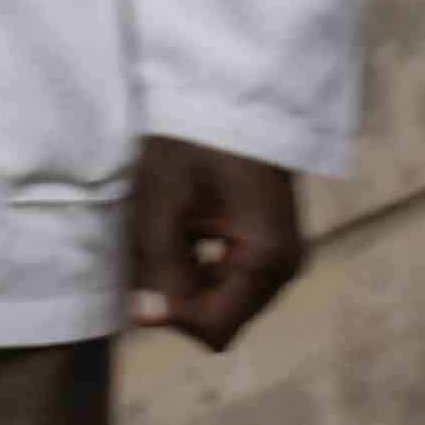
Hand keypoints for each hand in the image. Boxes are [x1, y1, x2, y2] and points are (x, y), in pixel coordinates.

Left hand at [125, 135, 302, 349]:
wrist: (231, 96)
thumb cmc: (194, 142)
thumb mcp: (166, 200)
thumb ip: (159, 263)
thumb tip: (147, 320)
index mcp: (266, 260)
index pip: (215, 328)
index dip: (172, 315)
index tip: (142, 278)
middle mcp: (282, 268)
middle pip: (219, 317)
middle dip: (175, 294)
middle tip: (146, 247)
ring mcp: (278, 258)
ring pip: (219, 298)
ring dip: (182, 277)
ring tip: (161, 230)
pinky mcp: (266, 245)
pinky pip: (226, 275)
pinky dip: (195, 263)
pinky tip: (176, 227)